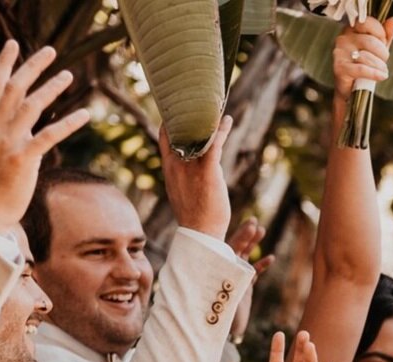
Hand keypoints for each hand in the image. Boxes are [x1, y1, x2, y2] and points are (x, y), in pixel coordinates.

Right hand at [0, 42, 90, 233]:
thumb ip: (10, 135)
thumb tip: (28, 127)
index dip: (4, 63)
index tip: (14, 43)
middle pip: (13, 88)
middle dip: (32, 67)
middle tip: (51, 50)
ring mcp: (8, 143)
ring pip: (30, 106)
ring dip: (50, 88)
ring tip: (69, 75)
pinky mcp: (22, 160)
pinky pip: (48, 136)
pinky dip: (68, 123)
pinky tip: (85, 114)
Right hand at [159, 115, 234, 239]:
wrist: (200, 234)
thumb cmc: (195, 215)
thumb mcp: (184, 190)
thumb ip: (189, 172)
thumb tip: (204, 161)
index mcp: (169, 167)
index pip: (165, 136)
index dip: (170, 119)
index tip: (177, 106)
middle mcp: (177, 164)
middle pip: (180, 129)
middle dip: (189, 112)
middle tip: (199, 98)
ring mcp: (191, 168)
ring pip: (199, 134)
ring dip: (208, 118)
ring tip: (216, 106)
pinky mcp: (208, 172)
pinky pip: (215, 144)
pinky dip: (222, 130)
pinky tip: (228, 120)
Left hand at [225, 219, 273, 341]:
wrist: (222, 331)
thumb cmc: (214, 317)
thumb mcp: (216, 301)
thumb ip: (220, 290)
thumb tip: (217, 279)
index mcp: (218, 269)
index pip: (228, 248)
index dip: (239, 237)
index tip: (250, 226)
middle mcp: (225, 269)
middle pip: (236, 247)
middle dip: (246, 234)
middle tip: (254, 222)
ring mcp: (235, 275)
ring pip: (246, 255)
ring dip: (253, 244)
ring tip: (262, 230)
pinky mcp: (244, 284)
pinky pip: (254, 271)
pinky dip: (262, 265)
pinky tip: (271, 258)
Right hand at [332, 16, 392, 98]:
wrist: (351, 91)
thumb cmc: (363, 68)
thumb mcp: (377, 50)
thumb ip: (385, 35)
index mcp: (351, 30)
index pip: (368, 23)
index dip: (380, 34)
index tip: (383, 44)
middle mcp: (343, 39)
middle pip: (370, 41)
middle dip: (383, 54)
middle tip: (383, 62)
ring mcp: (340, 53)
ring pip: (367, 56)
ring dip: (380, 66)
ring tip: (381, 72)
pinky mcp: (340, 68)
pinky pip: (362, 69)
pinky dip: (374, 74)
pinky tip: (381, 76)